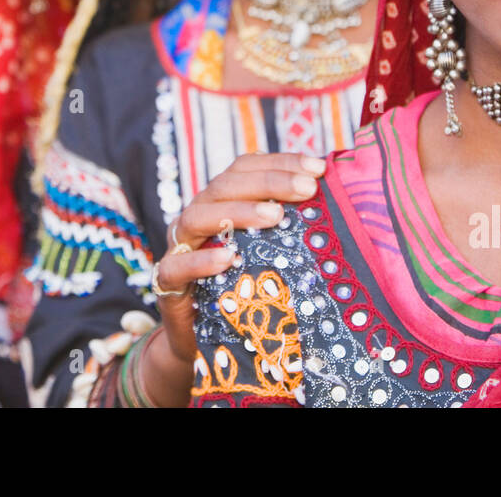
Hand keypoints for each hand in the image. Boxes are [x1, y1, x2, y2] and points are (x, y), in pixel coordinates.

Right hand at [153, 152, 325, 365]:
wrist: (199, 337)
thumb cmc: (241, 286)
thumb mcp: (267, 251)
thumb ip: (288, 225)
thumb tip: (333, 202)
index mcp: (220, 201)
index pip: (245, 168)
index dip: (281, 163)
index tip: (318, 167)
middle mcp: (198, 216)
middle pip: (225, 185)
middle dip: (269, 182)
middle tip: (307, 188)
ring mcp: (179, 247)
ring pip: (198, 217)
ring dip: (238, 212)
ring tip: (275, 215)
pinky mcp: (167, 281)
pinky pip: (177, 266)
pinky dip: (201, 260)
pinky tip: (227, 258)